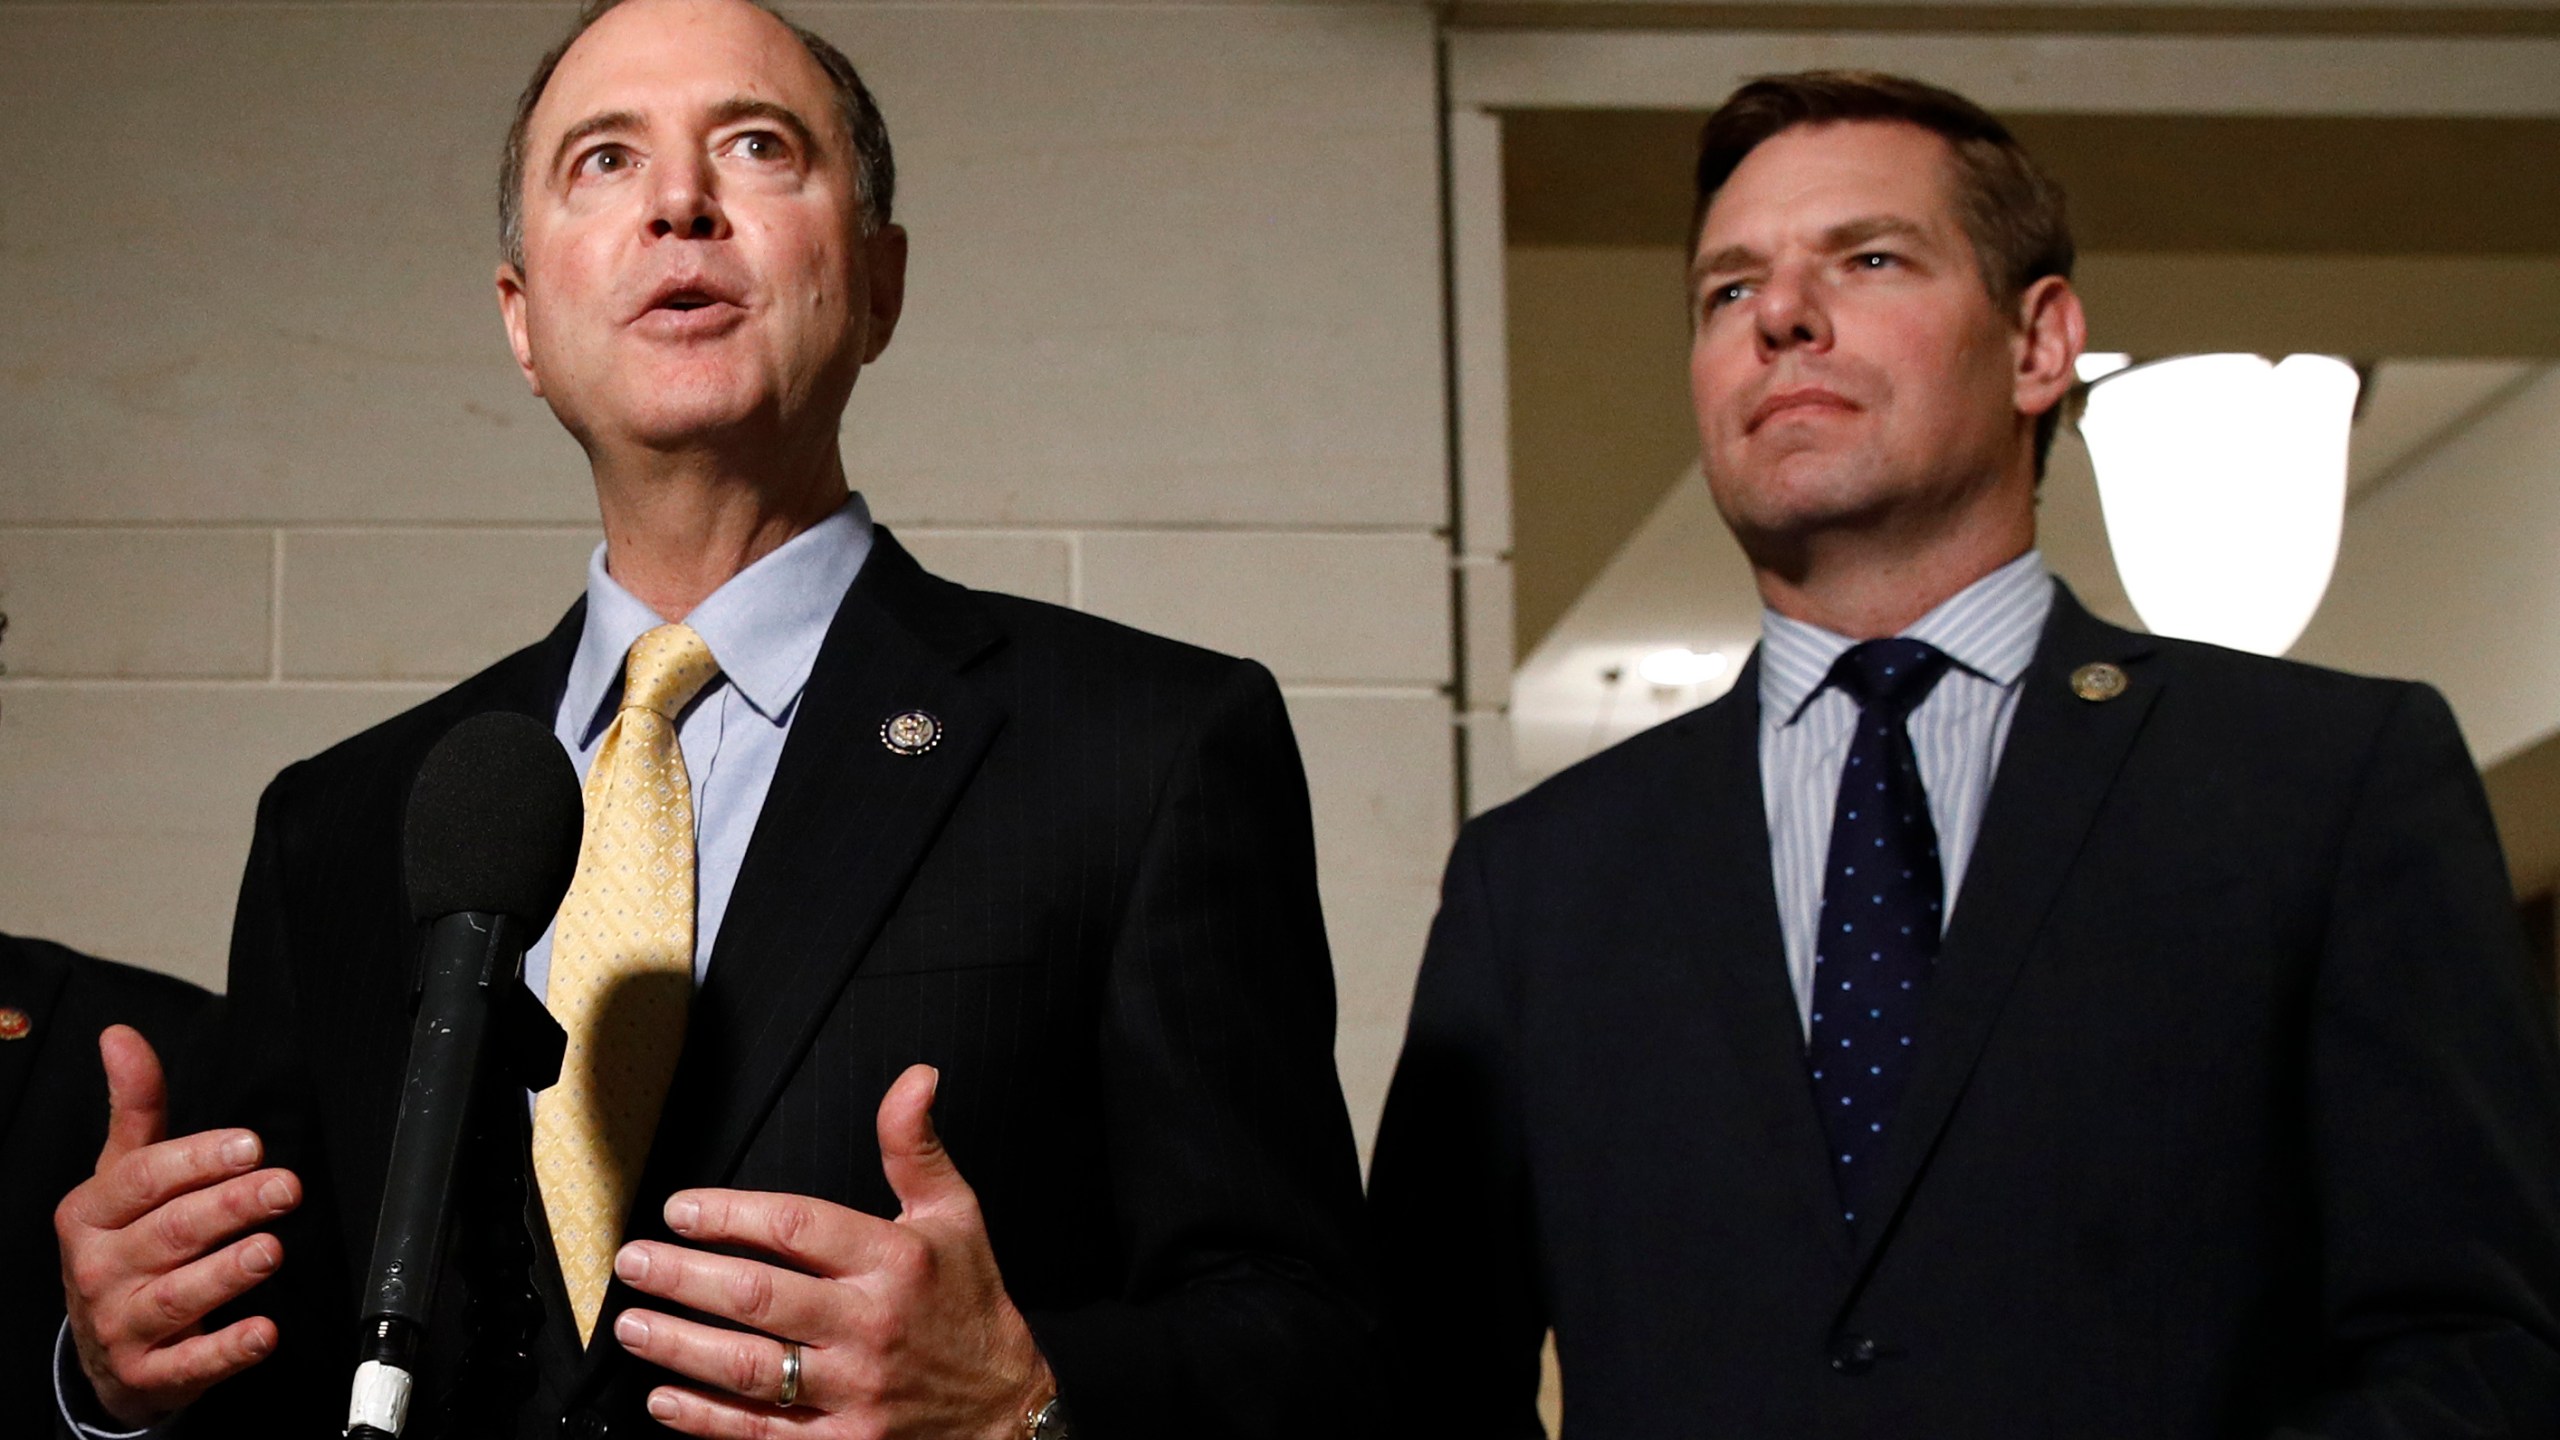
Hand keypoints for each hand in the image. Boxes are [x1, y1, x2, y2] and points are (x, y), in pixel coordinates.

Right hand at [54, 1025, 301, 1426]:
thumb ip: (136, 1110)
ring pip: (178, 1296)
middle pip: (169, 1232)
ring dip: (227, 1272)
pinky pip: (190, 1364)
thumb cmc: (123, 1246)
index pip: (142, 1180)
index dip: (196, 1160)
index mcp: (90, 1214)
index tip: (249, 1145)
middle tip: (285, 1186)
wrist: (103, 1349)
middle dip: (229, 1207)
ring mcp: (120, 1324)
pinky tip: (263, 1333)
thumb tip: (122, 1036)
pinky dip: (226, 1350)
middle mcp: (99, 1269)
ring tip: (271, 1249)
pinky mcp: (149, 1374)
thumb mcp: (120, 1177)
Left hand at [612, 1064, 1053, 1438]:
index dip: (731, 1216)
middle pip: (760, 1297)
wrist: (1005, 1409)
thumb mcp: (954, 1215)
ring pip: (751, 1368)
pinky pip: (762, 1433)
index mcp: (896, 1262)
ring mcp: (856, 1391)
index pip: (798, 1228)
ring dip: (682, 1345)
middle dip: (684, 1277)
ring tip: (632, 1326)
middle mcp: (872, 1325)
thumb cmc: (970, 1303)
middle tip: (633, 1262)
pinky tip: (663, 1399)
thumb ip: (915, 1147)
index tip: (681, 1210)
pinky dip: (706, 1419)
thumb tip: (915, 1077)